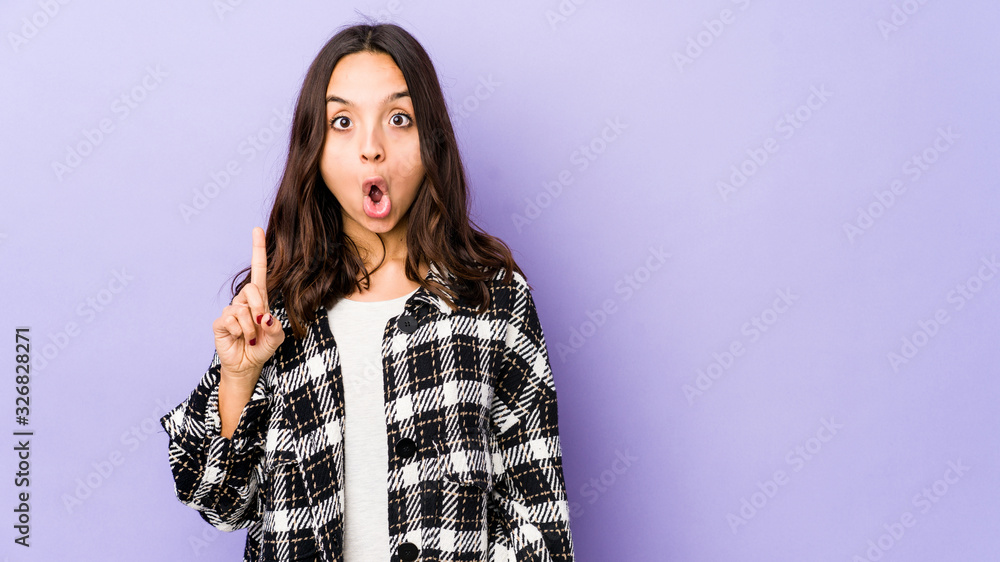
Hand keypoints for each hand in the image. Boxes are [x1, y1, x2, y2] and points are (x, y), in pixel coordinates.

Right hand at [212, 226, 284, 385]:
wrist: (248, 365)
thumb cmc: (262, 347)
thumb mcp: (277, 337)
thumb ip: (276, 327)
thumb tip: (264, 317)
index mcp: (259, 298)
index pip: (258, 270)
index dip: (257, 250)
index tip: (257, 229)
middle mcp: (243, 301)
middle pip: (252, 289)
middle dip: (259, 307)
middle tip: (260, 324)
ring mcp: (230, 311)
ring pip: (242, 309)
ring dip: (251, 327)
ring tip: (250, 337)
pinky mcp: (220, 323)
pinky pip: (231, 320)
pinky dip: (241, 332)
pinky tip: (240, 338)